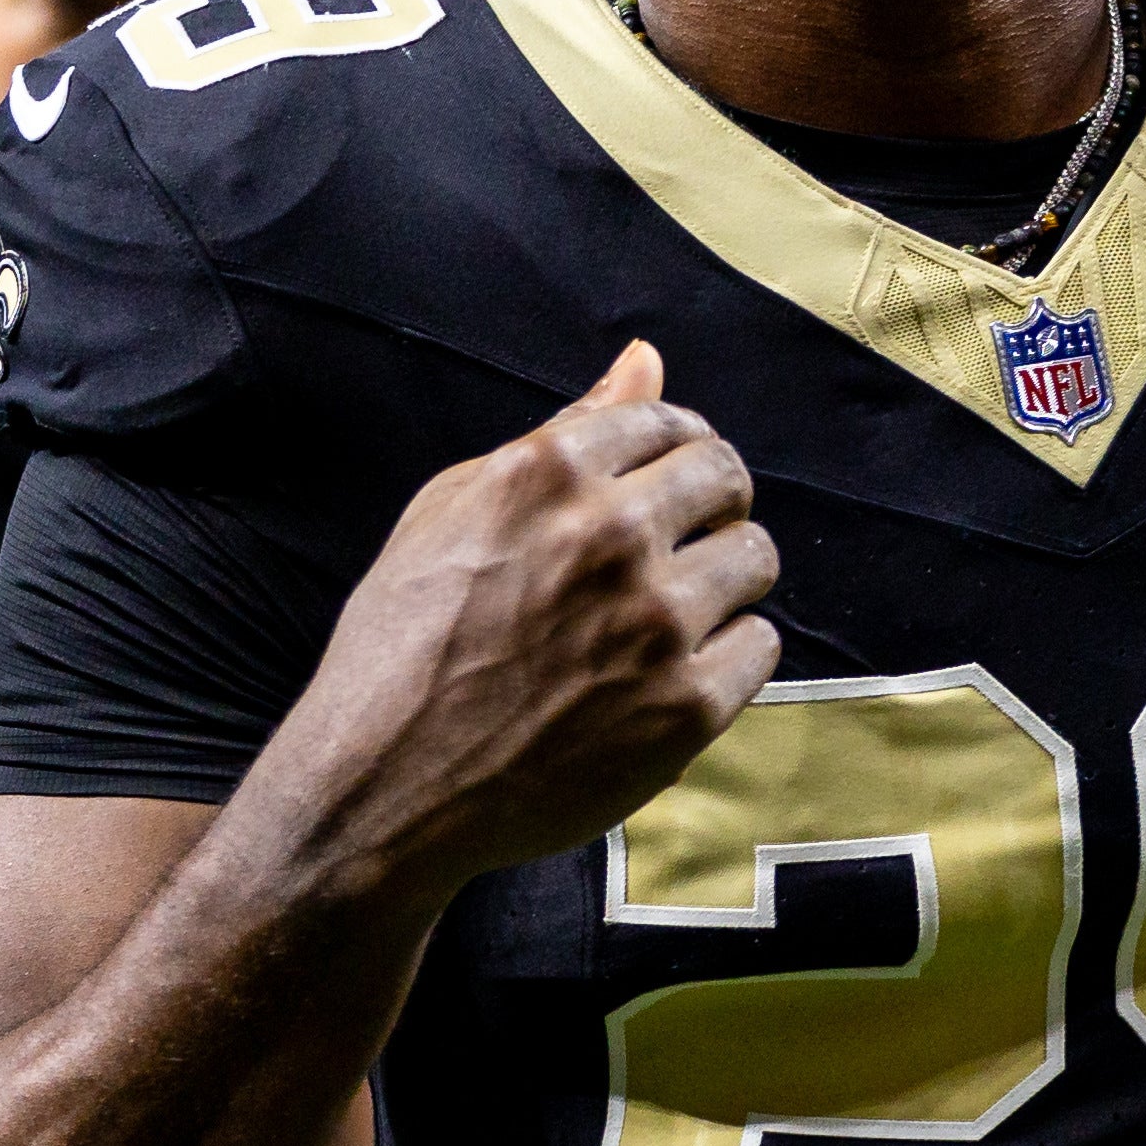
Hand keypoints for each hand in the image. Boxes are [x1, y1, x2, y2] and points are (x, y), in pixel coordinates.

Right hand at [257, 342, 781, 905]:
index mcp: (549, 472)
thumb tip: (644, 359)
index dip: (672, 452)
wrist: (386, 785)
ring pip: (756, 558)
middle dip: (712, 502)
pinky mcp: (685, 707)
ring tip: (674, 613)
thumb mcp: (454, 508)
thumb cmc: (404, 643)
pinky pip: (760, 647)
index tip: (666, 485)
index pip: (669, 421)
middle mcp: (611, 535)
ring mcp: (655, 624)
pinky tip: (673, 672)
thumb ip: (564, 429)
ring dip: (725, 577)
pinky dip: (728, 656)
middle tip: (681, 543)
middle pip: (727, 478)